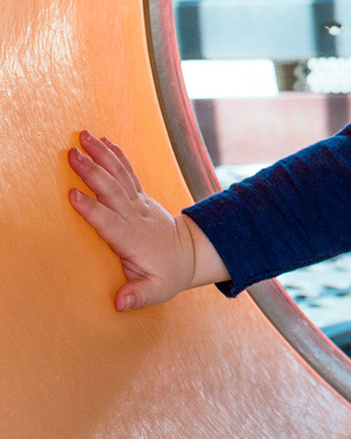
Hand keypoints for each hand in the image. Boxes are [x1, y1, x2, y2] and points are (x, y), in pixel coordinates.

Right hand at [67, 130, 221, 310]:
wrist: (190, 254)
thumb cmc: (168, 275)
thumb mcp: (156, 291)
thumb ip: (139, 295)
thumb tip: (121, 302)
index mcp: (134, 239)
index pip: (110, 222)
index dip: (92, 209)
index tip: (73, 194)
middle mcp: (136, 216)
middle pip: (112, 191)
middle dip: (94, 172)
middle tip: (72, 153)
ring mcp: (139, 203)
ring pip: (120, 175)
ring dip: (102, 155)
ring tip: (83, 136)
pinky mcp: (140, 196)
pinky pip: (127, 172)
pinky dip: (116, 155)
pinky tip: (103, 140)